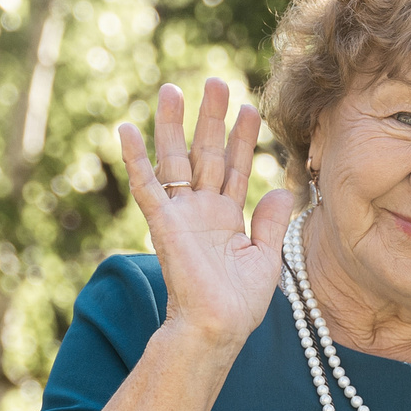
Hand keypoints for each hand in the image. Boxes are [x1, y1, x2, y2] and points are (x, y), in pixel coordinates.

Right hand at [118, 80, 293, 352]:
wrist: (217, 329)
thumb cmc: (239, 304)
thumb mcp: (265, 258)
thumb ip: (271, 223)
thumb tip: (284, 190)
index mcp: (226, 218)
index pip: (236, 168)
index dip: (243, 139)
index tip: (249, 108)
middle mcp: (201, 210)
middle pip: (206, 153)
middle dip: (211, 119)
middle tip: (215, 82)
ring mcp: (181, 215)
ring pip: (175, 160)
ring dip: (172, 126)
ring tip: (172, 89)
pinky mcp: (163, 223)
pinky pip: (146, 186)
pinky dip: (135, 159)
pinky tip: (126, 130)